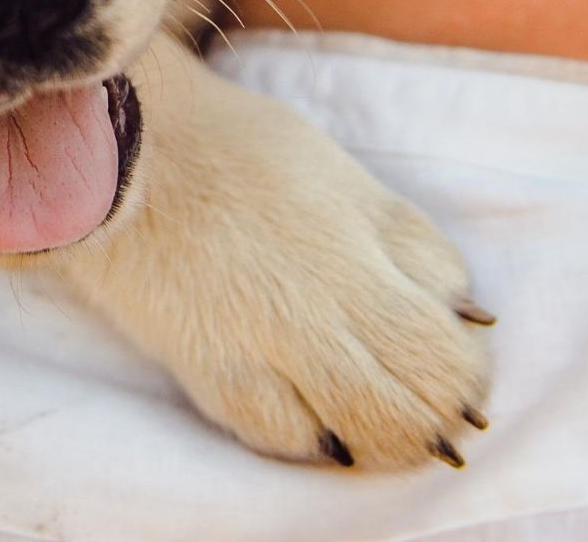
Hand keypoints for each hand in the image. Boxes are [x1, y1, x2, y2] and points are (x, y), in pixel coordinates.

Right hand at [52, 40, 493, 468]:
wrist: (121, 146)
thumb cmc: (236, 148)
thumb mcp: (344, 177)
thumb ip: (406, 242)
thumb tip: (465, 313)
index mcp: (367, 242)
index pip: (451, 335)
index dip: (466, 362)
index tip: (460, 366)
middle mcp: (327, 300)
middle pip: (421, 392)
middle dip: (441, 412)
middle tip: (438, 416)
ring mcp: (268, 341)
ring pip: (365, 428)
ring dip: (390, 441)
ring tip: (387, 434)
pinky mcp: (211, 368)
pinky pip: (282, 436)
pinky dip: (313, 441)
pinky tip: (319, 430)